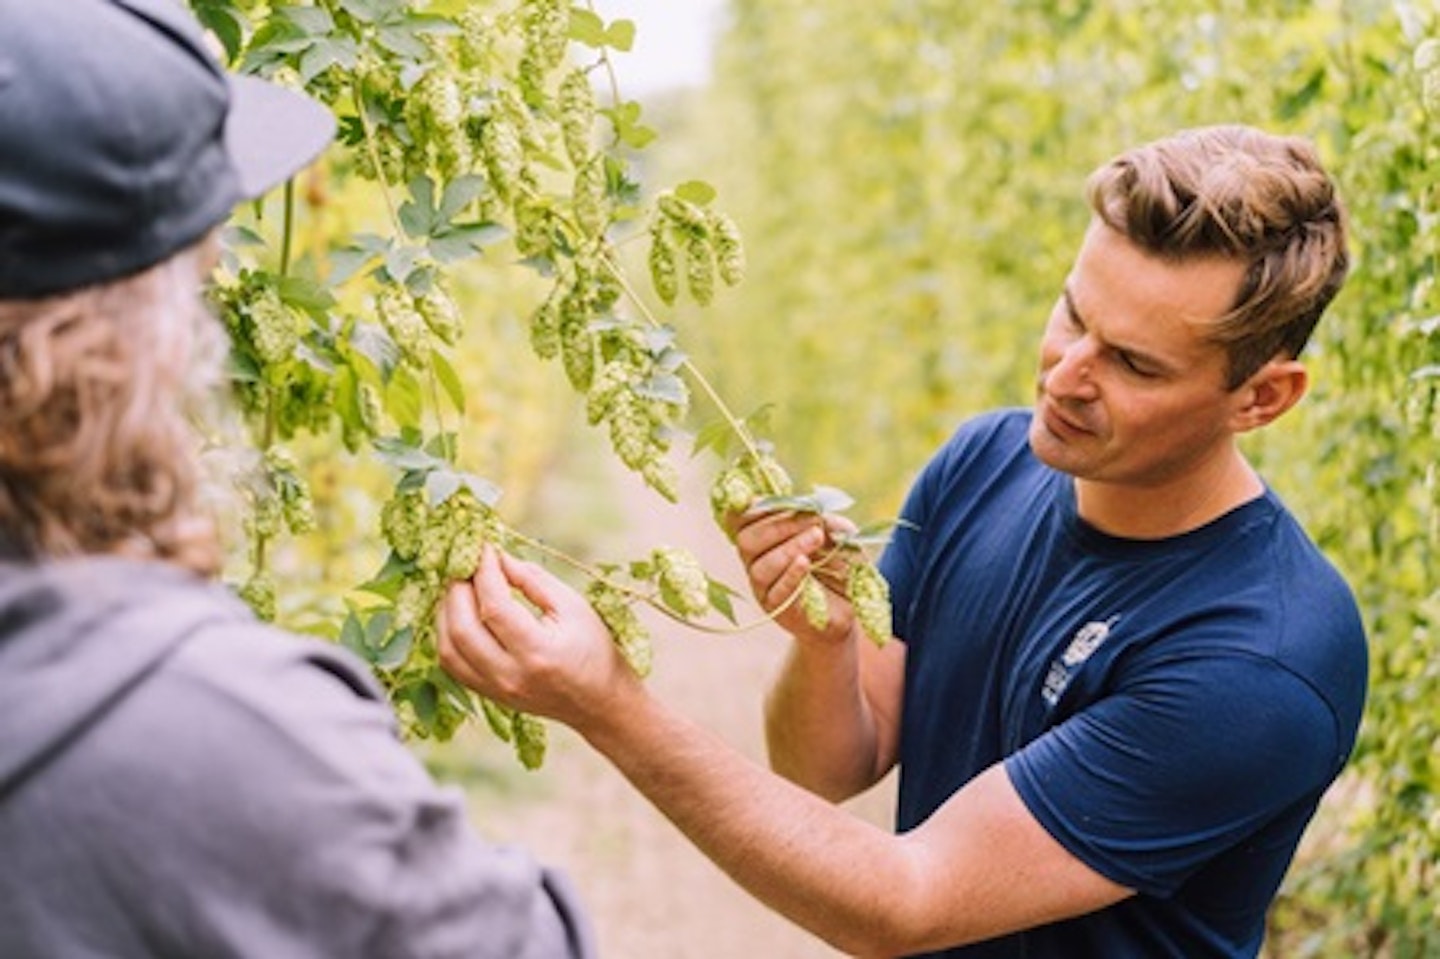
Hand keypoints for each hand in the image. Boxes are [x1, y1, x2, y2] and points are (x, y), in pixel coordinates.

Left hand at [437, 546, 641, 730]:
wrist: (597, 701)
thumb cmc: (593, 648)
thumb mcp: (573, 606)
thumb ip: (533, 580)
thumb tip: (498, 558)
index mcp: (538, 653)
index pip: (495, 607)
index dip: (485, 572)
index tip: (486, 548)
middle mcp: (510, 676)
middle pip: (462, 627)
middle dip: (459, 588)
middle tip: (469, 563)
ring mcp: (494, 689)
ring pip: (448, 647)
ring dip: (447, 610)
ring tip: (463, 585)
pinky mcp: (486, 693)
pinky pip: (451, 662)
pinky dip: (448, 632)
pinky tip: (460, 611)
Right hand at [731, 508, 858, 646]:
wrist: (850, 607)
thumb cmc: (838, 566)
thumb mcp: (838, 537)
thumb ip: (826, 521)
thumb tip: (818, 510)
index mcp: (764, 538)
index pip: (741, 520)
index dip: (755, 508)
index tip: (781, 500)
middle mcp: (757, 562)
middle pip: (746, 541)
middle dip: (778, 525)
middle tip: (812, 521)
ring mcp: (764, 588)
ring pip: (759, 567)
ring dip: (789, 548)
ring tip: (817, 538)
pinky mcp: (778, 610)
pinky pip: (777, 592)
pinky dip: (790, 575)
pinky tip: (805, 563)